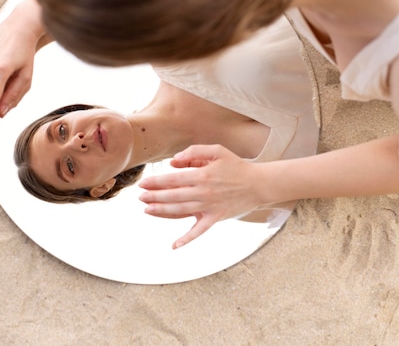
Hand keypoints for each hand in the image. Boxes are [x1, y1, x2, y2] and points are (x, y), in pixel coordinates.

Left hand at [138, 144, 262, 248]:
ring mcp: (209, 207)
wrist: (259, 184)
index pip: (173, 179)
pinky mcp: (216, 218)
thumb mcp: (217, 151)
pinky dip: (186, 240)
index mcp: (202, 175)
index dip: (156, 182)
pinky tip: (174, 246)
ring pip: (180, 211)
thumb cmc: (236, 166)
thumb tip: (173, 162)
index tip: (143, 184)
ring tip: (147, 210)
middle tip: (140, 197)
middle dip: (154, 197)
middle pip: (173, 196)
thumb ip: (194, 152)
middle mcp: (203, 192)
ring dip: (162, 212)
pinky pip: (199, 232)